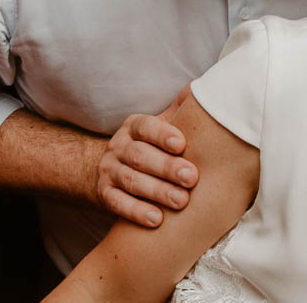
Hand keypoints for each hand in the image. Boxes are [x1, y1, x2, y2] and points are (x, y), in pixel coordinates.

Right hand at [94, 84, 198, 226]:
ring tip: (181, 202)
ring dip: (157, 191)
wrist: (113, 171)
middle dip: (167, 167)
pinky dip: (135, 211)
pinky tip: (155, 220)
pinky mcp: (104, 194)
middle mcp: (119, 146)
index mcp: (134, 127)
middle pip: (140, 155)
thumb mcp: (162, 126)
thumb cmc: (151, 148)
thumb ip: (181, 110)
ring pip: (130, 180)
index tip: (182, 144)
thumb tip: (202, 86)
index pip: (146, 126)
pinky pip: (117, 203)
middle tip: (191, 177)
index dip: (162, 134)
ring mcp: (109, 170)